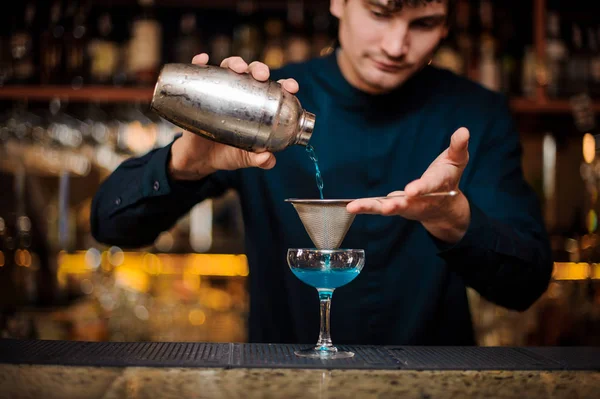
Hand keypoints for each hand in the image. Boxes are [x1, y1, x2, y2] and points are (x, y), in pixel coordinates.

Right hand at [169, 53, 299, 180]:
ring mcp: (220, 90)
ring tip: (237, 68)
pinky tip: (202, 60)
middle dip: (259, 69)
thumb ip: (258, 160)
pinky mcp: (199, 92)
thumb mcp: (245, 158)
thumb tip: (268, 159)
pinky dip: (200, 63)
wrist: (199, 159)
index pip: (275, 90)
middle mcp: (241, 93)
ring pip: (229, 68)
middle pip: (253, 73)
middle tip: (261, 75)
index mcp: (258, 106)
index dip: (285, 85)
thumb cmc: (227, 154)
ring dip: (235, 62)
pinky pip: (199, 73)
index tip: (291, 87)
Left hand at [347, 127, 471, 242]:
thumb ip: (458, 147)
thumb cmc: (448, 179)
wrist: (443, 207)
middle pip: (406, 203)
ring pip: (387, 208)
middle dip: (396, 205)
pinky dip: (365, 206)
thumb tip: (463, 131)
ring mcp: (405, 205)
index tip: (412, 191)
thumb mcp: (456, 161)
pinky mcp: (393, 206)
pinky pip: (377, 206)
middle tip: (387, 207)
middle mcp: (419, 200)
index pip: (428, 187)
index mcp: (436, 186)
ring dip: (371, 207)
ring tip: (354, 207)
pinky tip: (351, 206)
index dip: (420, 188)